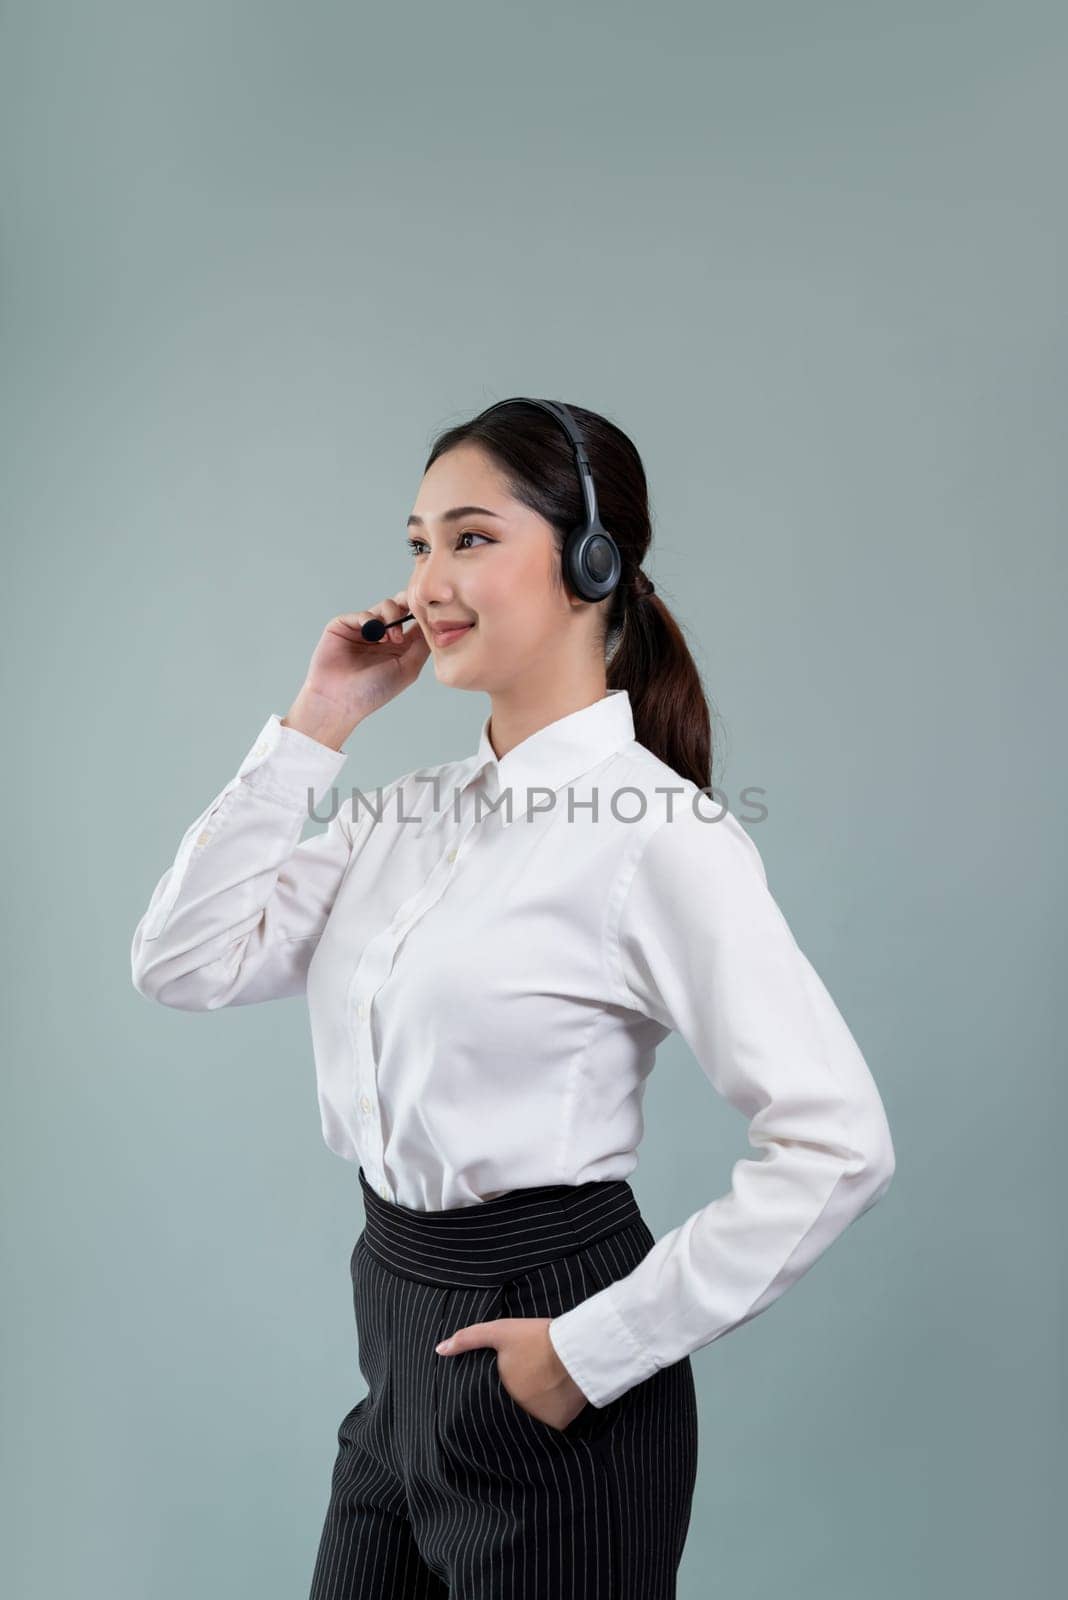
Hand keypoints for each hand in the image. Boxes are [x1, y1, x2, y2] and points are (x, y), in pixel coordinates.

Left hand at [435, 1316, 590, 1430]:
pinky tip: (556, 1397)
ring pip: (531, 1419)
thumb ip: (468, 1338)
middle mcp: (517, 1415)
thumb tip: (438, 1349)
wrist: (577, 1348)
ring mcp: (539, 1423)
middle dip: (516, 1402)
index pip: (489, 1406)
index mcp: (500, 1395)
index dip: (495, 1398)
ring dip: (534, 1410)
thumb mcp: (500, 1332)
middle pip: (511, 1412)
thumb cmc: (537, 1338)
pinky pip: (551, 1424)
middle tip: (529, 1383)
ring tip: (543, 1388)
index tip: (505, 1387)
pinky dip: (552, 1415)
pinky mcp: (560, 1426)